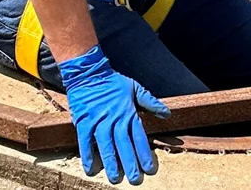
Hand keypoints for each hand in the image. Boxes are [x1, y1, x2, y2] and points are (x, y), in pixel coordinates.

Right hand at [61, 46, 169, 184]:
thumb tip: (167, 114)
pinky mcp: (83, 122)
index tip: (150, 169)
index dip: (144, 154)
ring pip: (105, 145)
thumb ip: (150, 102)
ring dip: (110, 163)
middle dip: (130, 163)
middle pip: (123, 144)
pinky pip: (85, 141)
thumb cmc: (112, 81)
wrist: (88, 72)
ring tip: (115, 179)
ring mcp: (98, 121)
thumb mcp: (135, 87)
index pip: (139, 137)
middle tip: (136, 180)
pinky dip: (87, 155)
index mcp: (128, 112)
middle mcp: (114, 119)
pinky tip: (91, 169)